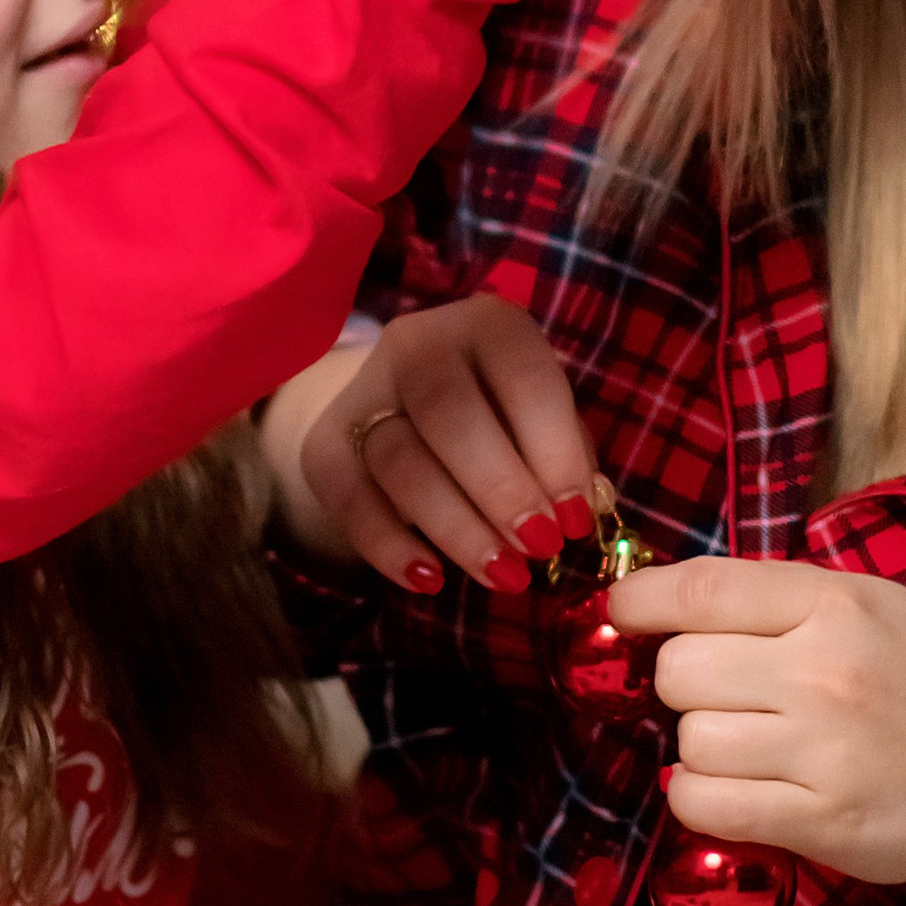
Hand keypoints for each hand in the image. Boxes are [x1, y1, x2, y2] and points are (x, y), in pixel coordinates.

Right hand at [259, 295, 597, 597]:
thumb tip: (582, 510)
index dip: (553, 451)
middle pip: (448, 413)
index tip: (574, 519)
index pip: (523, 377)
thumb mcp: (543, 420)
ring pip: (399, 460)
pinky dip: (389, 546)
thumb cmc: (503, 418)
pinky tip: (430, 580)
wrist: (407, 410)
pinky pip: (349, 498)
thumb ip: (564, 457)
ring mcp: (364, 389)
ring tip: (502, 576)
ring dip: (456, 527)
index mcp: (489, 325)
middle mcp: (419, 342)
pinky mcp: (324, 442)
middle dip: (499, 489)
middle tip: (538, 548)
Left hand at [609, 558, 905, 905]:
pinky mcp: (818, 821)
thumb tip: (673, 601)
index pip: (703, 590)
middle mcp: (824, 670)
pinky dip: (700, 799)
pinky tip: (734, 790)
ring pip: (689, 741)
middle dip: (685, 685)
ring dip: (701, 748)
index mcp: (835, 604)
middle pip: (680, 670)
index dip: (642, 601)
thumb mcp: (874, 608)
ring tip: (750, 749)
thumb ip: (784, 597)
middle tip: (724, 698)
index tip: (622, 614)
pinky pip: (705, 805)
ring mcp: (821, 750)